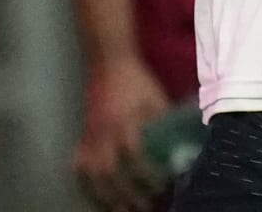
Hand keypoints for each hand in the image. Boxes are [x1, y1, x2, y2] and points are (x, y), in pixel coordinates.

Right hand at [73, 54, 169, 210]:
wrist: (109, 63)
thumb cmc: (138, 82)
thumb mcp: (157, 100)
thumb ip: (164, 125)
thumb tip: (181, 149)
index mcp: (125, 123)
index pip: (134, 156)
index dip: (146, 175)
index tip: (161, 185)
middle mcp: (104, 134)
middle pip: (111, 173)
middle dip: (126, 195)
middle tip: (144, 208)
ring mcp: (90, 137)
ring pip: (93, 175)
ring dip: (106, 197)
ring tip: (121, 211)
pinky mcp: (83, 137)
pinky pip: (80, 167)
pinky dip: (88, 185)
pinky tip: (98, 196)